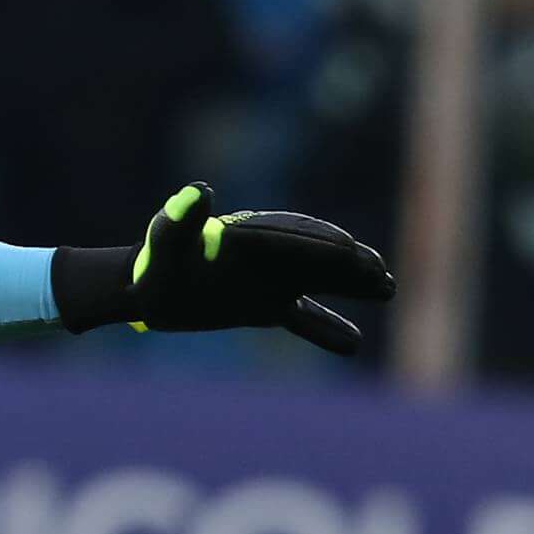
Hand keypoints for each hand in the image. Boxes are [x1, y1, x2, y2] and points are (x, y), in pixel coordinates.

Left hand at [62, 184, 394, 355]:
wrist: (145, 288)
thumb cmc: (157, 261)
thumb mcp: (167, 240)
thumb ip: (181, 217)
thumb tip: (198, 189)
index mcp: (252, 236)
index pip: (292, 238)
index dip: (319, 244)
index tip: (348, 250)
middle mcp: (270, 256)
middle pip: (318, 257)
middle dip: (349, 263)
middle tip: (380, 273)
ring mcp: (273, 280)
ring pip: (322, 282)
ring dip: (353, 286)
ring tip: (387, 289)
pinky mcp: (267, 306)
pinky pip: (304, 317)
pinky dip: (326, 329)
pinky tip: (354, 344)